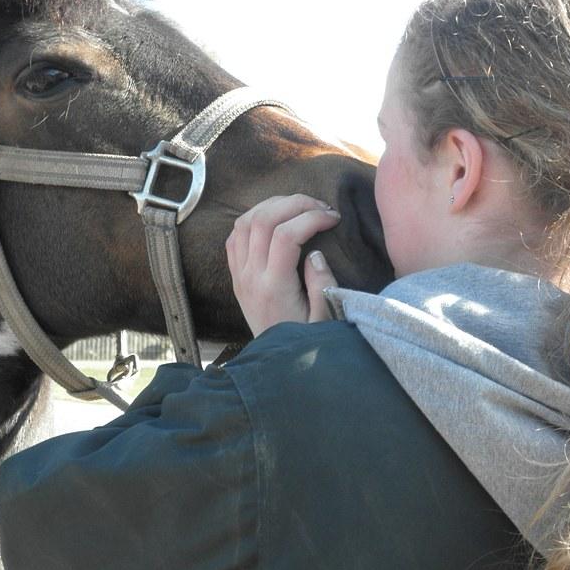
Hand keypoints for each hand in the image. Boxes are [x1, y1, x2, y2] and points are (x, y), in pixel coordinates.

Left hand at [225, 194, 340, 336]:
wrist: (274, 366)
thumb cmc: (305, 343)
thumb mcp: (324, 321)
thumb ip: (322, 285)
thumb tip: (316, 254)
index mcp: (274, 287)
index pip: (285, 235)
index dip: (311, 217)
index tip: (334, 218)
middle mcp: (250, 277)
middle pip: (262, 220)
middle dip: (294, 203)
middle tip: (321, 207)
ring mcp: (239, 275)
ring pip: (244, 221)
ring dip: (272, 205)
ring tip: (300, 207)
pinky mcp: (235, 276)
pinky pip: (235, 236)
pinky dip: (254, 219)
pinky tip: (277, 220)